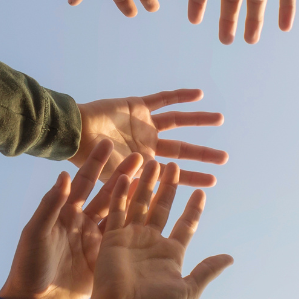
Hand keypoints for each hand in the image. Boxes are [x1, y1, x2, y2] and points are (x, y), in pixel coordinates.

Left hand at [0, 140, 142, 298]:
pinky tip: (153, 210)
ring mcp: (94, 238)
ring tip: (153, 179)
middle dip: (123, 173)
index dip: (95, 163)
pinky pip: (123, 236)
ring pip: (119, 212)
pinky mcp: (103, 256)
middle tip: (142, 155)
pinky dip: (137, 223)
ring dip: (135, 195)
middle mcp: (81, 221)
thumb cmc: (29, 265)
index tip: (108, 142)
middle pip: (106, 192)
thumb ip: (50, 205)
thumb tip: (64, 176)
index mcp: (64, 212)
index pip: (82, 181)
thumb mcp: (36, 233)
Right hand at [73, 162, 233, 298]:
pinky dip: (120, 193)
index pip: (185, 224)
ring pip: (141, 203)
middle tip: (173, 165)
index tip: (202, 191)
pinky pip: (117, 211)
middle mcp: (152, 242)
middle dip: (169, 187)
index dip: (193, 208)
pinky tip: (125, 175)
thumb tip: (230, 258)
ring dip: (146, 183)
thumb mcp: (188, 290)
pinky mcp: (112, 238)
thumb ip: (207, 271)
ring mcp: (131, 238)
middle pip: (162, 207)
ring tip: (153, 162)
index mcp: (171, 253)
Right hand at [74, 89, 227, 187]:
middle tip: (225, 158)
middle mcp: (146, 144)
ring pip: (177, 122)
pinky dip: (180, 96)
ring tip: (220, 119)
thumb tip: (156, 204)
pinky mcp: (137, 106)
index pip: (174, 174)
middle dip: (202, 154)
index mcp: (142, 165)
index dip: (193, 178)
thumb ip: (136, 190)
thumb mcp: (115, 182)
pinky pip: (163, 99)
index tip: (213, 182)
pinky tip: (199, 94)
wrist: (73, 133)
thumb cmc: (89, 161)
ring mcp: (143, 125)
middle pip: (181, 150)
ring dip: (198, 121)